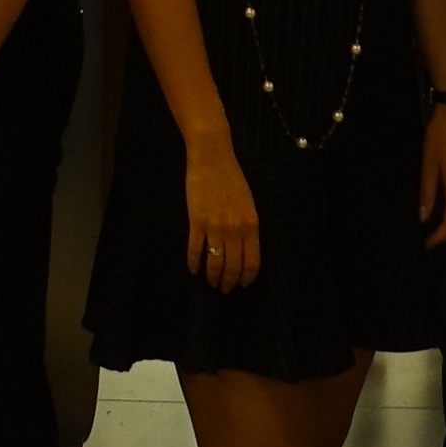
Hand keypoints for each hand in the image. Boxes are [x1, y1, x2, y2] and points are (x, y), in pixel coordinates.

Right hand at [178, 137, 262, 291]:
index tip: (241, 285)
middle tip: (224, 290)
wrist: (212, 157)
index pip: (252, 262)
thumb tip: (243, 249)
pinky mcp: (196, 221)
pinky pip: (195, 249)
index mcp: (251, 225)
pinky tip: (193, 269)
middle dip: (229, 282)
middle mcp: (235, 230)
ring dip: (212, 277)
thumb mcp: (248, 203)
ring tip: (210, 283)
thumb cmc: (232, 177)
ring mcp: (215, 227)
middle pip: (233, 267)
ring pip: (215, 262)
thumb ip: (247, 227)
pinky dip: (193, 262)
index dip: (246, 278)